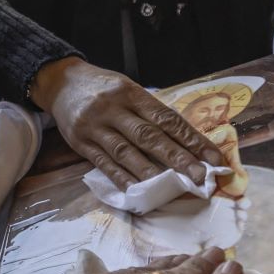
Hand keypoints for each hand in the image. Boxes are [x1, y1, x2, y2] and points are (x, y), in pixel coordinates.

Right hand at [29, 58, 221, 189]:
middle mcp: (113, 108)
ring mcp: (94, 126)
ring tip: (172, 188)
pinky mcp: (80, 143)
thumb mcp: (127, 89)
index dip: (191, 139)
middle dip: (177, 158)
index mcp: (131, 92)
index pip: (166, 118)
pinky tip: (137, 191)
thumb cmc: (103, 88)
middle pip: (149, 136)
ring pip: (126, 152)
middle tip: (200, 176)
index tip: (213, 158)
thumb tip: (185, 141)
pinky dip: (122, 178)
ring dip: (151, 172)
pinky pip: (103, 164)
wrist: (60, 82)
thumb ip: (150, 112)